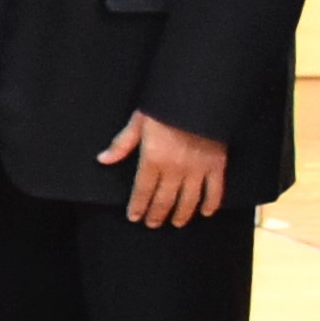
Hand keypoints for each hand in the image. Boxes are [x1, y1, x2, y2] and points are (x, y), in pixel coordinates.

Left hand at [101, 112, 230, 231]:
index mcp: (153, 159)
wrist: (199, 96)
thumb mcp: (139, 121)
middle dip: (156, 215)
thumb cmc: (165, 106)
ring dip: (181, 215)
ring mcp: (197, 169)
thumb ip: (122, 144)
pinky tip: (205, 212)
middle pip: (164, 200)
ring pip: (188, 201)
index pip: (142, 191)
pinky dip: (210, 204)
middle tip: (152, 223)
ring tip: (175, 223)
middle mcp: (175, 169)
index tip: (134, 217)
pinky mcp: (216, 165)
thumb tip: (103, 159)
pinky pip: (215, 191)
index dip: (137, 207)